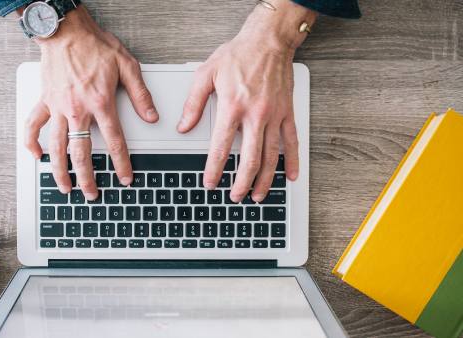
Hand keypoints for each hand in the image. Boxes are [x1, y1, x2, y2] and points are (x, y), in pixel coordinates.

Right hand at [24, 6, 157, 199]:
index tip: (124, 178)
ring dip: (60, 170)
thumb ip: (140, 94)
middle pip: (81, 153)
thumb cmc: (95, 45)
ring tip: (65, 187)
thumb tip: (151, 116)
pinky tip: (36, 156)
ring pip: (56, 146)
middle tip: (92, 194)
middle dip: (87, 178)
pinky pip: (33, 125)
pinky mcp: (45, 101)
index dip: (121, 163)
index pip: (114, 142)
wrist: (66, 31)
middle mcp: (77, 110)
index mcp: (100, 103)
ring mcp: (58, 107)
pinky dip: (31, 142)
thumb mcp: (127, 66)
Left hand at [177, 0, 315, 202]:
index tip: (210, 183)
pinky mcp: (287, 112)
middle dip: (241, 182)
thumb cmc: (238, 54)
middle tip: (235, 196)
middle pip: (249, 159)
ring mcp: (274, 115)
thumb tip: (184, 127)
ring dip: (264, 179)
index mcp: (232, 107)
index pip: (220, 148)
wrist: (268, 40)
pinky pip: (292, 141)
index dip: (214, 169)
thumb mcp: (206, 74)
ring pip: (271, 155)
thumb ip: (193, 104)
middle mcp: (255, 115)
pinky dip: (292, 161)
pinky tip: (289, 176)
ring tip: (257, 195)